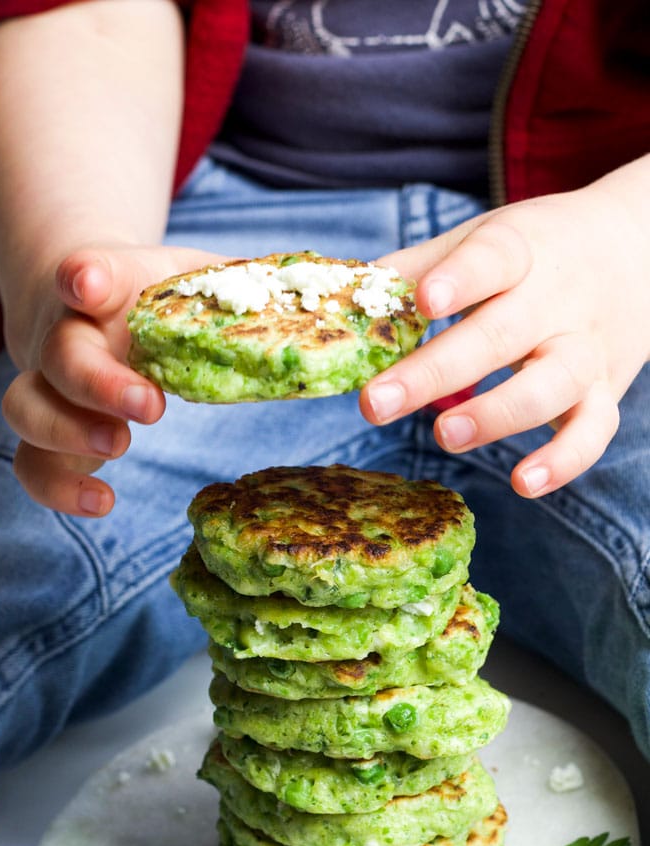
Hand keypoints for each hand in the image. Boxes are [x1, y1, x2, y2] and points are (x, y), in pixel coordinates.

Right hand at [1, 245, 226, 515]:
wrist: (89, 299)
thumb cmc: (157, 296)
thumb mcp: (200, 281)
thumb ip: (246, 292)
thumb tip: (321, 313)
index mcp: (111, 286)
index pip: (89, 270)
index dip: (86, 276)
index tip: (90, 284)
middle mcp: (69, 332)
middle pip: (58, 353)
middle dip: (98, 382)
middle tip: (151, 406)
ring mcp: (52, 384)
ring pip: (26, 407)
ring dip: (69, 431)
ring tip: (120, 447)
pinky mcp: (50, 432)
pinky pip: (32, 463)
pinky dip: (59, 487)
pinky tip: (102, 500)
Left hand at [360, 162, 649, 496]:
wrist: (638, 249)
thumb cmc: (535, 252)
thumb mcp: (483, 239)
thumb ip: (417, 267)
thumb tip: (349, 295)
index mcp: (519, 251)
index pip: (492, 260)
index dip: (460, 280)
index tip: (423, 301)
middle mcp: (555, 301)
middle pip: (500, 336)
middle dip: (436, 373)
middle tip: (376, 403)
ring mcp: (583, 349)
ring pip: (549, 385)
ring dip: (496, 415)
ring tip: (444, 435)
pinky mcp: (606, 391)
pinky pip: (593, 430)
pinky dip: (564, 460)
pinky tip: (524, 482)